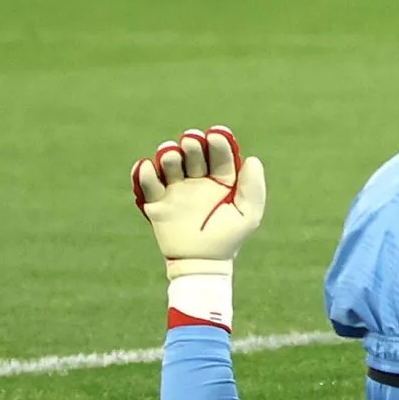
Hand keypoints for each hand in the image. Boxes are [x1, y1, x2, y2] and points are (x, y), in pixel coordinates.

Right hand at [132, 126, 266, 275]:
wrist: (202, 264)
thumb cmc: (227, 239)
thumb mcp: (247, 215)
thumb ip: (253, 188)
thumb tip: (251, 159)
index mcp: (221, 179)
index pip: (219, 153)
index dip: (218, 141)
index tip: (215, 135)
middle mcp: (198, 179)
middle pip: (193, 153)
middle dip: (191, 144)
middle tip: (190, 142)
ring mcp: (176, 190)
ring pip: (170, 164)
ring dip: (168, 155)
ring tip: (171, 155)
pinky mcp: (157, 203)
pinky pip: (148, 184)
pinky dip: (144, 173)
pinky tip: (147, 166)